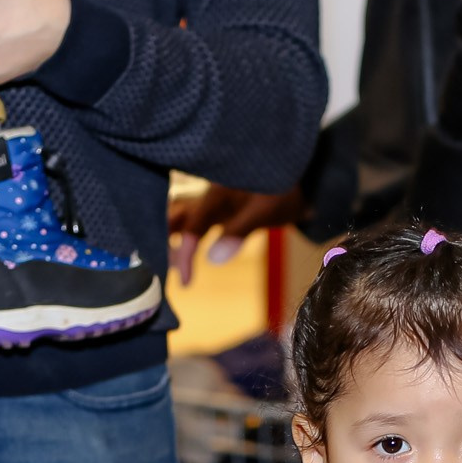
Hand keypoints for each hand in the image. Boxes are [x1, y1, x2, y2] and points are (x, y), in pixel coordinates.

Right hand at [168, 184, 304, 285]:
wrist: (305, 181)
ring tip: (163, 261)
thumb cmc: (285, 190)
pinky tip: (178, 252)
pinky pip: (196, 223)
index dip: (184, 253)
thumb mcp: (265, 209)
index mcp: (216, 192)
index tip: (185, 281)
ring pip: (183, 218)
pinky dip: (186, 236)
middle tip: (156, 264)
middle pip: (175, 215)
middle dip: (160, 236)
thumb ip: (239, 231)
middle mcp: (210, 196)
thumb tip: (212, 259)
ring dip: (170, 236)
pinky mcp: (223, 210)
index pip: (191, 225)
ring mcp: (215, 202)